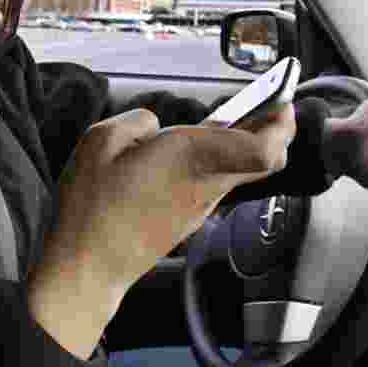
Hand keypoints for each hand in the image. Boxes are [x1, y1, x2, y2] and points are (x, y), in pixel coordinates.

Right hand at [40, 103, 295, 300]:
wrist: (86, 266)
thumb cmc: (92, 205)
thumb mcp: (100, 141)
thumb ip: (135, 122)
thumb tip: (152, 125)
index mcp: (192, 158)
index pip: (263, 149)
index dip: (280, 123)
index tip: (281, 100)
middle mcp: (206, 184)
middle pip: (265, 161)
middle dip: (274, 130)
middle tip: (267, 105)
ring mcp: (200, 207)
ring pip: (241, 172)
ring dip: (244, 146)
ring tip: (227, 121)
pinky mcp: (187, 221)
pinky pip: (216, 185)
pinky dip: (219, 164)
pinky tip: (194, 152)